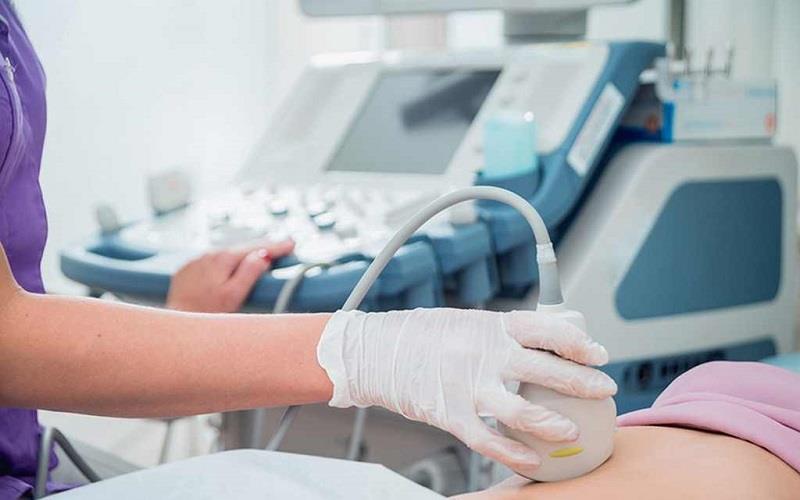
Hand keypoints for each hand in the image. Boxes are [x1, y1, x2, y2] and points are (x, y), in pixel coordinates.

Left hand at [166, 239, 294, 311]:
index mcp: (223, 258)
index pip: (256, 248)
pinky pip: (211, 262)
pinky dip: (225, 263)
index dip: (276, 246)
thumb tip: (263, 255)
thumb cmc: (205, 314)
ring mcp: (196, 262)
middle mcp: (208, 254)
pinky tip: (231, 269)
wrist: (174, 324)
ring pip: (226, 254)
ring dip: (243, 255)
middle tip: (281, 248)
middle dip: (261, 248)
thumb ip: (250, 272)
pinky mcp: (187, 271)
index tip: (291, 243)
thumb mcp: (233, 295)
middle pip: (241, 248)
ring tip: (259, 256)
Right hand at [317, 308, 616, 475]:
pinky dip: (512, 452)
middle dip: (581, 382)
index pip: (546, 329)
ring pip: (521, 409)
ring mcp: (465, 385)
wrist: (374, 351)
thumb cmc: (421, 336)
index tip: (598, 353)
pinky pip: (487, 439)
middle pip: (545, 369)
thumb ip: (500, 336)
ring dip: (551, 423)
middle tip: (603, 389)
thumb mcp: (466, 323)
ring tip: (572, 432)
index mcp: (490, 325)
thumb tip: (539, 347)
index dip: (578, 342)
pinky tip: (531, 460)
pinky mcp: (448, 413)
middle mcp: (482, 353)